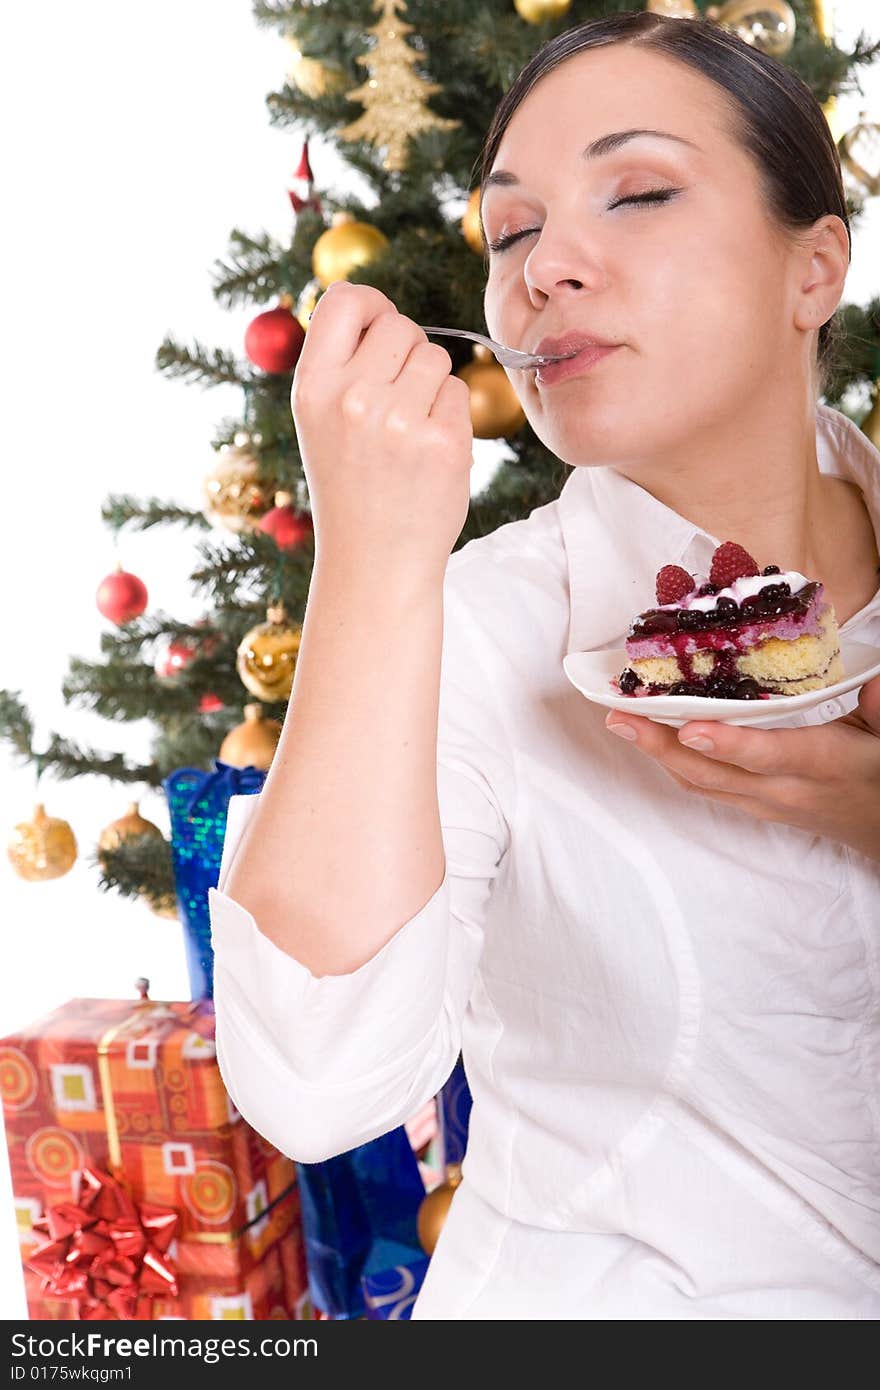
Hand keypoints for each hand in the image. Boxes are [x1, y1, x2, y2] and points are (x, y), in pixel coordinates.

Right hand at [291, 282, 472, 580]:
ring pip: (435, 357)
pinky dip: (450, 416)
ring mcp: (399, 420)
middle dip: (406, 352)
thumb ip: (342, 366)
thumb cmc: (351, 485)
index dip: (370, 304)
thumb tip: (380, 310)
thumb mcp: (320, 422)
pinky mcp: (443, 442)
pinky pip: (458, 392)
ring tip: (409, 431)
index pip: (342, 299)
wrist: (374, 562)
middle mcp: (351, 397)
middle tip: (396, 400)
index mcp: (312, 388)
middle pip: (400, 325)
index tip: (379, 326)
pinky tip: (428, 452)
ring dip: (431, 385)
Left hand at [604, 674, 879, 862]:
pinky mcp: (752, 807)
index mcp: (823, 764)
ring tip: (620, 719)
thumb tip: (875, 680)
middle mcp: (785, 789)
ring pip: (701, 782)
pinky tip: (648, 736)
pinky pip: (704, 787)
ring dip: (656, 753)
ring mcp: (764, 802)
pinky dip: (672, 762)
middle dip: (662, 745)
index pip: (770, 755)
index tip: (689, 727)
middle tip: (620, 716)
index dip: (729, 743)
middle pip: (715, 773)